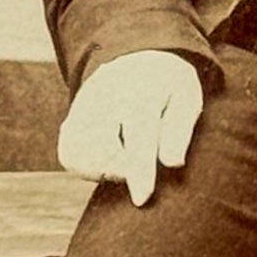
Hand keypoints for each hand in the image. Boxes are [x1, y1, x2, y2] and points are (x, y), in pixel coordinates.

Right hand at [56, 48, 204, 206]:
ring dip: (104, 169)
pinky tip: (109, 158)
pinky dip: (87, 167)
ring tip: (126, 157)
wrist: (135, 58)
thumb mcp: (186, 97)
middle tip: (141, 163)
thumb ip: (180, 130)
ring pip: (82, 156)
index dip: (139, 171)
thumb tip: (172, 163)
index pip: (137, 137)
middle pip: (103, 150)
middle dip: (123, 170)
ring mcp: (82, 110)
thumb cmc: (168, 86)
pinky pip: (70, 156)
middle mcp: (105, 100)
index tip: (141, 199)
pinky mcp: (71, 122)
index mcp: (139, 93)